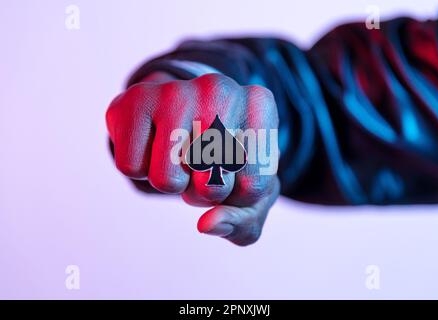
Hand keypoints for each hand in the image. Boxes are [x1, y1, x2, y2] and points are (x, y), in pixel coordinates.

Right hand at [106, 73, 279, 245]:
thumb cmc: (222, 157)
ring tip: (179, 155)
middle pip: (212, 186)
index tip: (234, 172)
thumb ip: (242, 220)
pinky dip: (140, 169)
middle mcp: (222, 88)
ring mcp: (176, 90)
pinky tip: (153, 144)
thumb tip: (207, 224)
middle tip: (202, 165)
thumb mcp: (247, 192)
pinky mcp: (134, 99)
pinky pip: (131, 168)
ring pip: (167, 181)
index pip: (252, 188)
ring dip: (172, 183)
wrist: (178, 115)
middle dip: (203, 192)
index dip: (237, 197)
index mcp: (259, 104)